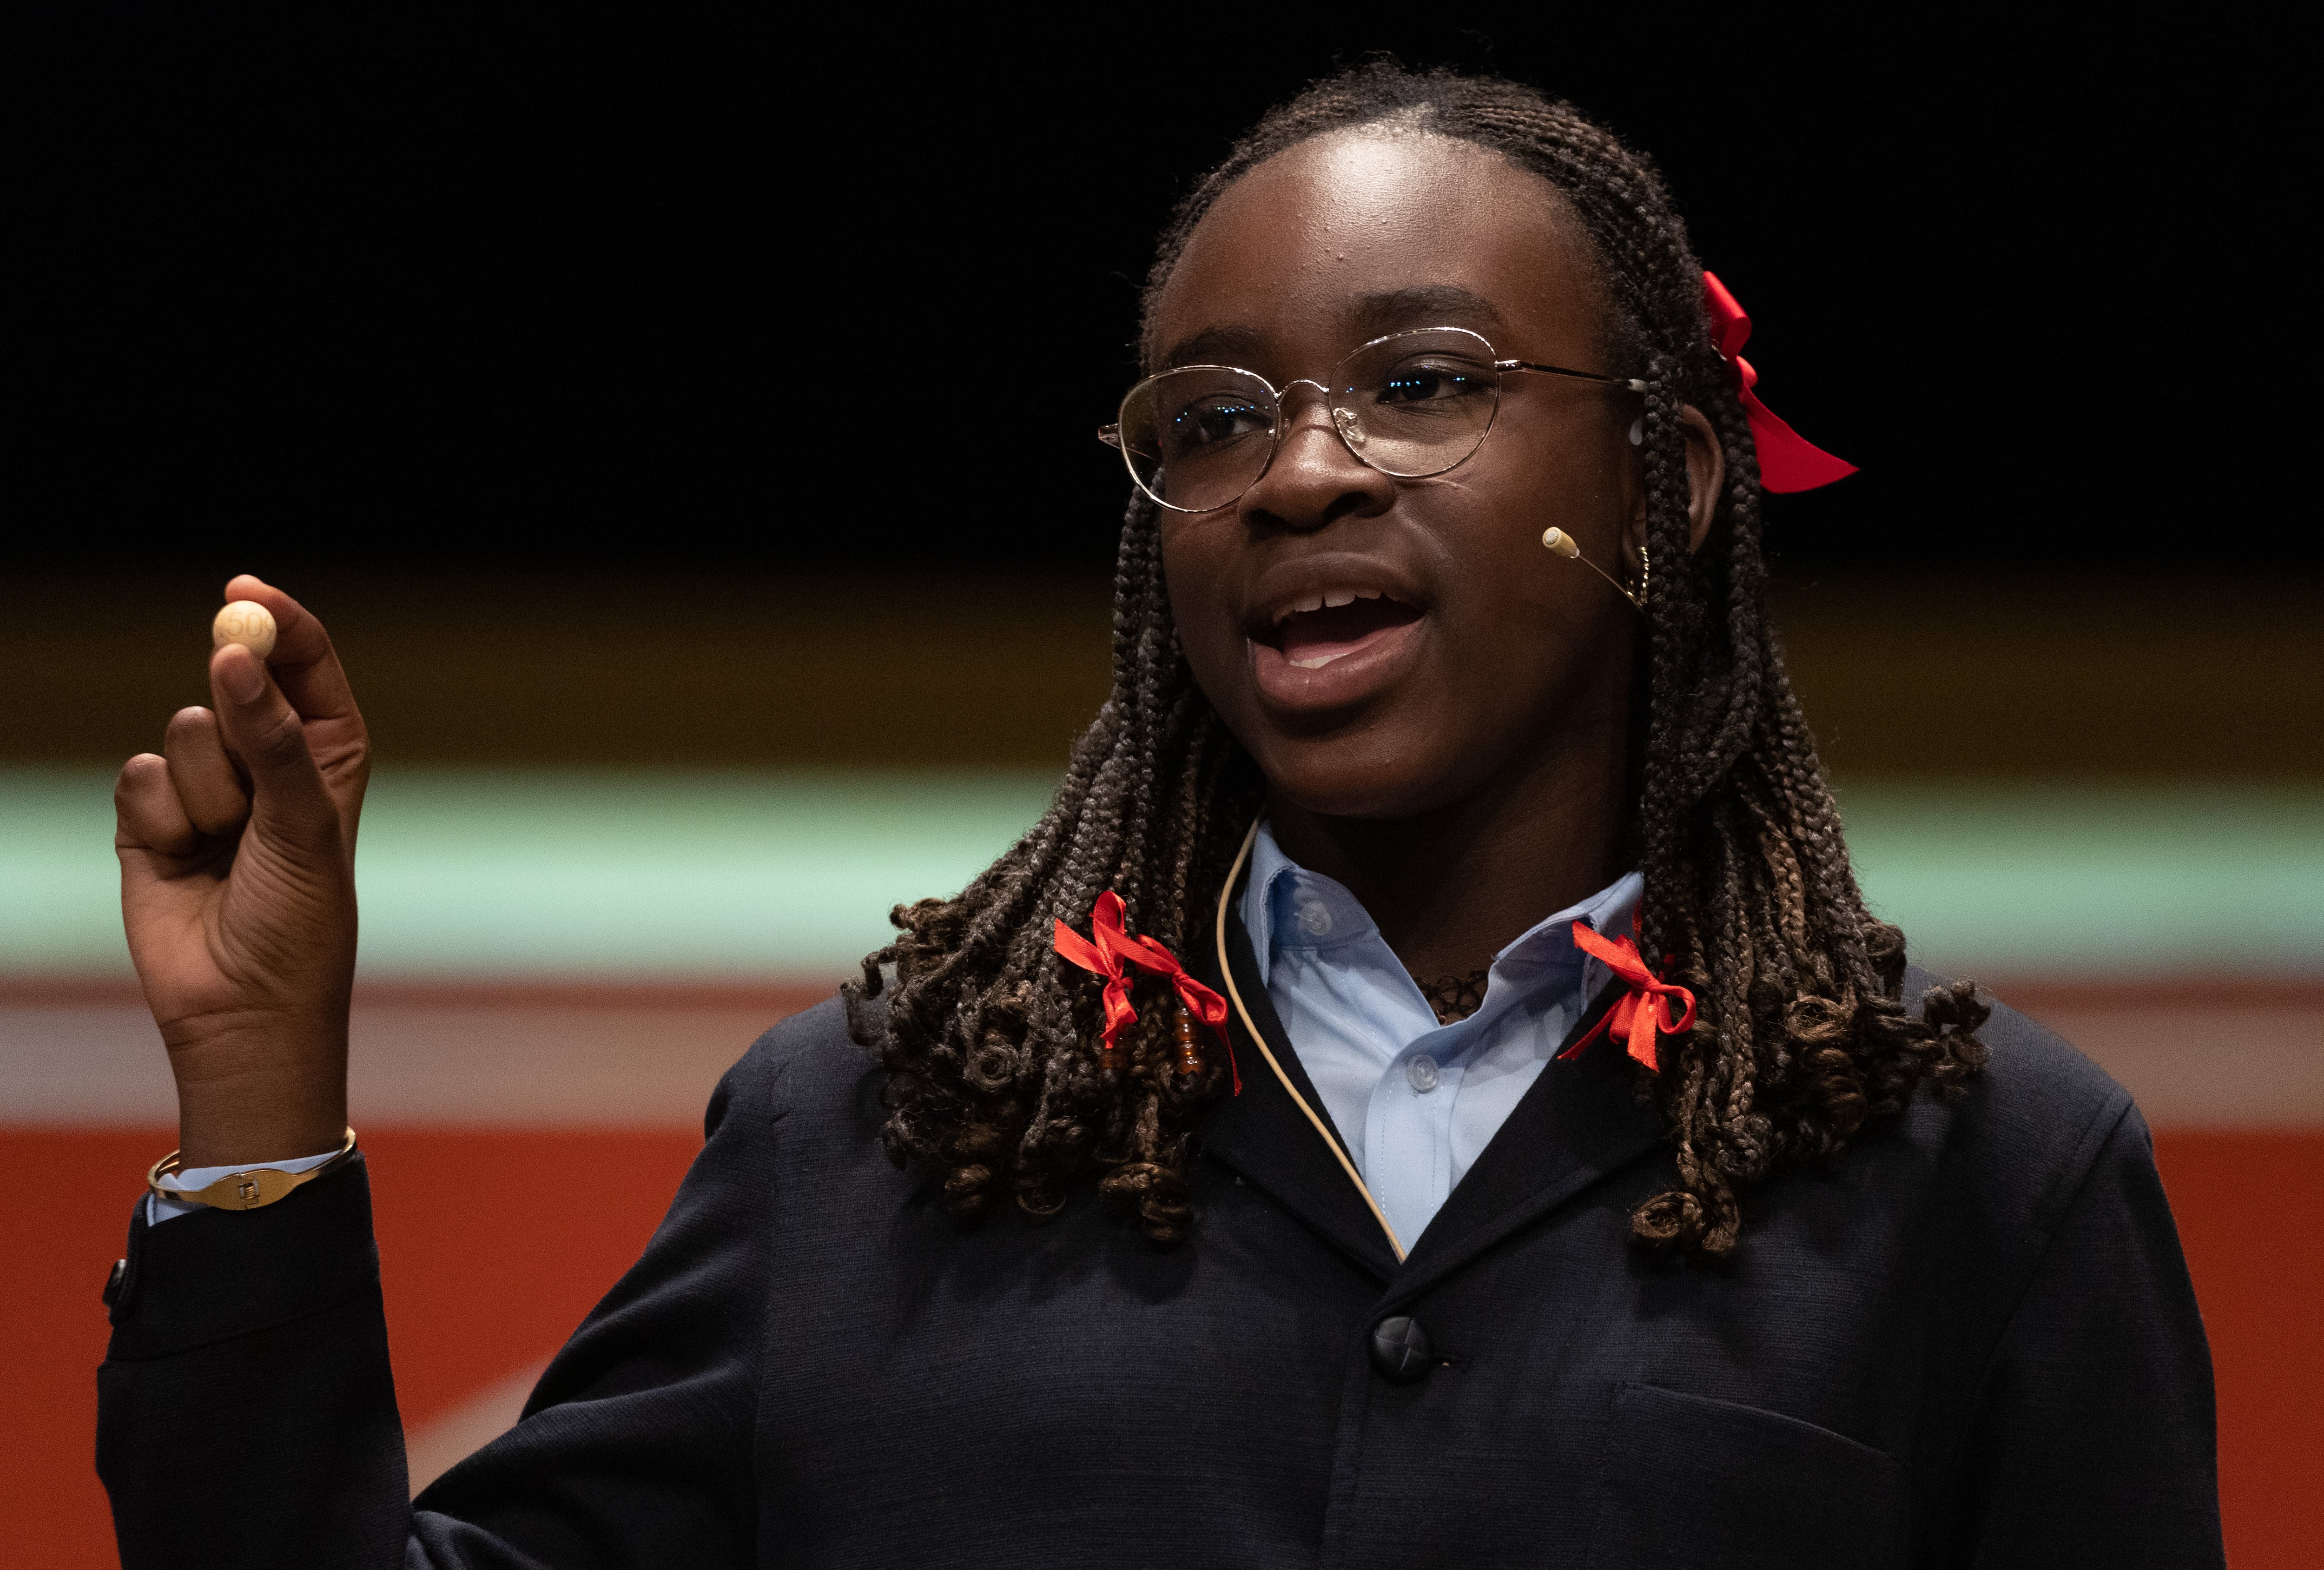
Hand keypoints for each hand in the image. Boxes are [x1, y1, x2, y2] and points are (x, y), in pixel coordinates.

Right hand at [114, 576, 368, 1166]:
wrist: (241, 1005)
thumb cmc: (299, 919)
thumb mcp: (302, 821)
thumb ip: (271, 738)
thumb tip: (233, 655)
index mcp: (329, 750)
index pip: (304, 663)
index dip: (277, 622)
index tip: (243, 593)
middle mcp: (269, 759)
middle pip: (234, 683)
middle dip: (235, 717)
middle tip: (253, 781)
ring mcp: (208, 785)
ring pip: (184, 729)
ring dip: (206, 788)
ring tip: (227, 846)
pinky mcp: (152, 815)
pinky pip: (141, 773)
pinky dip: (162, 814)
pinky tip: (183, 859)